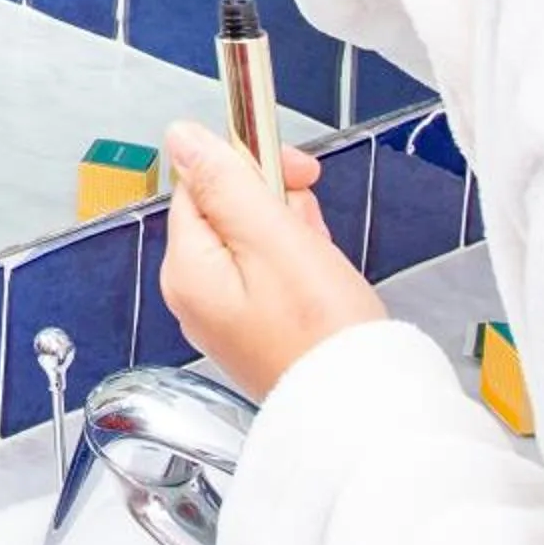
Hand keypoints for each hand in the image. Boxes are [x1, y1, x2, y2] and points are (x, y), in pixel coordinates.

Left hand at [159, 120, 385, 401]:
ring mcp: (225, 313)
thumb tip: (181, 136)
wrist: (362, 407)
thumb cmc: (324, 335)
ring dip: (292, 233)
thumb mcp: (273, 238)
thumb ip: (224, 182)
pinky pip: (270, 271)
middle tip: (310, 224)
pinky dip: (299, 264)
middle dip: (276, 203)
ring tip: (319, 261)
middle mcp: (195, 293)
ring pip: (254, 237)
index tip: (296, 169)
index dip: (249, 165)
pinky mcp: (255, 326)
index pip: (200, 182)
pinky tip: (320, 282)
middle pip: (226, 208)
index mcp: (187, 269)